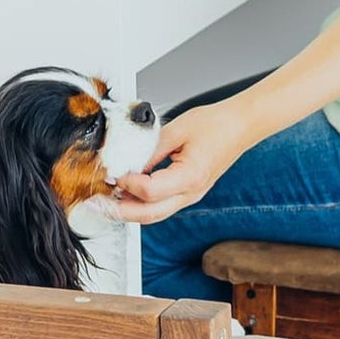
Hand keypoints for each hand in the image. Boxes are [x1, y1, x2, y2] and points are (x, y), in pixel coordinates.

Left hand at [112, 99, 256, 224]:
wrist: (242, 125)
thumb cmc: (217, 124)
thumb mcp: (176, 130)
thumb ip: (149, 149)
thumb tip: (127, 162)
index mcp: (190, 177)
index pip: (149, 192)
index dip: (126, 183)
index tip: (113, 172)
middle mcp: (191, 193)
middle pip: (148, 215)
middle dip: (119, 211)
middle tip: (98, 202)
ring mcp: (190, 195)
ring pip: (154, 215)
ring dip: (128, 209)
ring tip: (107, 199)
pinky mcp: (188, 191)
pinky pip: (161, 205)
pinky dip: (141, 202)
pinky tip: (127, 191)